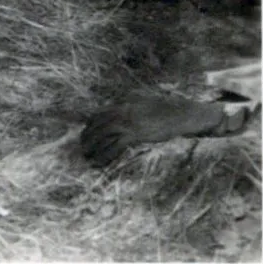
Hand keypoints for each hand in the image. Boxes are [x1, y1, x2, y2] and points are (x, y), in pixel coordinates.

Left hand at [80, 96, 225, 166]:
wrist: (180, 114)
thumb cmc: (164, 108)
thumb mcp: (142, 102)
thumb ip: (128, 105)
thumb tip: (119, 110)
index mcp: (122, 104)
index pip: (98, 113)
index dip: (89, 124)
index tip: (85, 132)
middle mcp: (122, 112)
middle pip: (97, 125)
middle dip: (87, 136)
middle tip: (82, 146)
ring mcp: (128, 123)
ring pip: (103, 135)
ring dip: (93, 146)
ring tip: (87, 155)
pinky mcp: (135, 135)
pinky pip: (115, 146)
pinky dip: (106, 154)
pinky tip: (101, 161)